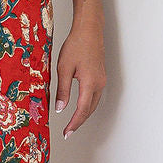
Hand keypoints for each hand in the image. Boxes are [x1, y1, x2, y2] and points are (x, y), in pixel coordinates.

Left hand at [54, 21, 105, 138]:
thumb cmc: (76, 45)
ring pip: (94, 104)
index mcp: (90, 83)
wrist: (89, 30)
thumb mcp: (64, 68)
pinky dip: (88, 105)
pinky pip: (95, 96)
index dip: (74, 123)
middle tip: (68, 131)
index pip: (82, 110)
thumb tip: (60, 109)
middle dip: (79, 122)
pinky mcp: (101, 76)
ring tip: (72, 123)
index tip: (67, 133)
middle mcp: (99, 84)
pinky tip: (79, 107)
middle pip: (90, 110)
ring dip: (84, 114)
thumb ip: (62, 90)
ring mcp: (102, 80)